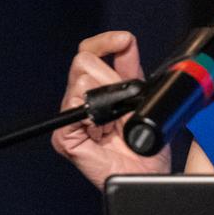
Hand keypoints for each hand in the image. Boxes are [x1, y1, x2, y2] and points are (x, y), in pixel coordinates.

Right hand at [50, 31, 170, 188]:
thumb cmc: (146, 147)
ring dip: (109, 98)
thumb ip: (131, 70)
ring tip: (118, 122)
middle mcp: (80, 101)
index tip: (124, 41)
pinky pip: (74, 109)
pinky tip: (106, 129)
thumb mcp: (144, 98)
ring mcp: (70, 119)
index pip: (89, 52)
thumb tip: (127, 43)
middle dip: (113, 78)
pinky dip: (94, 115)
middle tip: (126, 103)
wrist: (148, 174)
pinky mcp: (65, 137)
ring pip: (82, 80)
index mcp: (98, 90)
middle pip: (85, 61)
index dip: (105, 42)